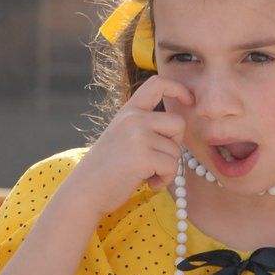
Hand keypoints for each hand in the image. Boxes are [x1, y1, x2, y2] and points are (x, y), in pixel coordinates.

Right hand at [65, 75, 193, 215]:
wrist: (85, 190)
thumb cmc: (107, 168)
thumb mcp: (122, 135)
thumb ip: (145, 126)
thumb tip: (178, 127)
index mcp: (129, 111)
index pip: (157, 84)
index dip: (179, 88)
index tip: (189, 100)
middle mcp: (134, 118)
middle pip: (178, 123)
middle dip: (174, 144)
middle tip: (156, 158)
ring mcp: (138, 136)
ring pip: (176, 150)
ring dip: (167, 167)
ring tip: (146, 173)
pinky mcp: (143, 157)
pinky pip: (172, 167)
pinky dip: (165, 179)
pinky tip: (148, 181)